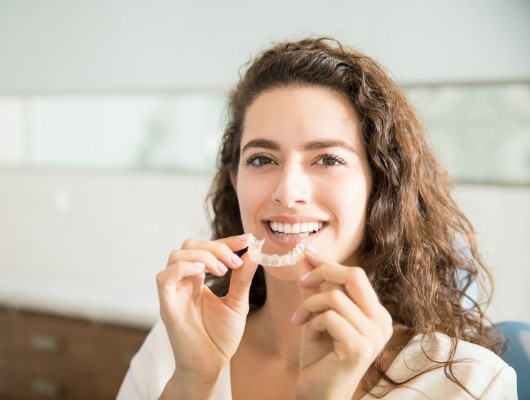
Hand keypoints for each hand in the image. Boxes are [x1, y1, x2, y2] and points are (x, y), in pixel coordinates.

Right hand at [156, 234, 257, 395]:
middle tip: (234, 262)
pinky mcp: (167, 305)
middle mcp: (183, 282)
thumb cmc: (220, 337)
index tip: (247, 240)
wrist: (211, 366)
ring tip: (223, 271)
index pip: (206, 248)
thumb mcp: (237, 303)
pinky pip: (165, 277)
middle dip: (215, 246)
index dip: (226, 241)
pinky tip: (203, 273)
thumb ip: (242, 278)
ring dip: (203, 256)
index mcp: (197, 279)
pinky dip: (184, 267)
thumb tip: (253, 253)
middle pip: (189, 245)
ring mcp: (173, 292)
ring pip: (176, 255)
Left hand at [292, 247, 392, 399]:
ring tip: (299, 319)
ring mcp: (373, 336)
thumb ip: (317, 289)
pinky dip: (312, 320)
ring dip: (309, 304)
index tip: (307, 252)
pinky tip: (306, 332)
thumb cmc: (320, 357)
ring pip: (335, 296)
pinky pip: (329, 317)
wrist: (318, 393)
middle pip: (354, 276)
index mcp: (376, 313)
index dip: (330, 262)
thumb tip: (307, 257)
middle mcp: (382, 322)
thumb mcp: (319, 316)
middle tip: (302, 280)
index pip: (356, 275)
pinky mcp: (358, 347)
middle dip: (323, 271)